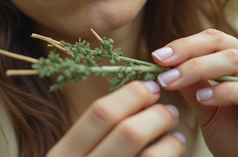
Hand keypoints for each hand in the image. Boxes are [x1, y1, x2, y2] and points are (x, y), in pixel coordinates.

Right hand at [48, 80, 186, 156]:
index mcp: (62, 156)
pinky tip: (175, 150)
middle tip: (168, 110)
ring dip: (169, 140)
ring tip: (175, 133)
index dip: (130, 95)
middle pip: (128, 132)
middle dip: (155, 115)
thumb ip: (95, 134)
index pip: (100, 114)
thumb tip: (137, 94)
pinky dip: (172, 156)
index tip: (149, 87)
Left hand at [151, 29, 237, 156]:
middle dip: (188, 52)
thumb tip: (166, 65)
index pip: (211, 39)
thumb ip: (192, 86)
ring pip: (237, 61)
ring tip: (176, 81)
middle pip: (222, 44)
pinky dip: (227, 91)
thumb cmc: (235, 136)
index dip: (183, 44)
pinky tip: (204, 98)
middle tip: (162, 65)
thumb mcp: (205, 109)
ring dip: (201, 68)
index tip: (156, 56)